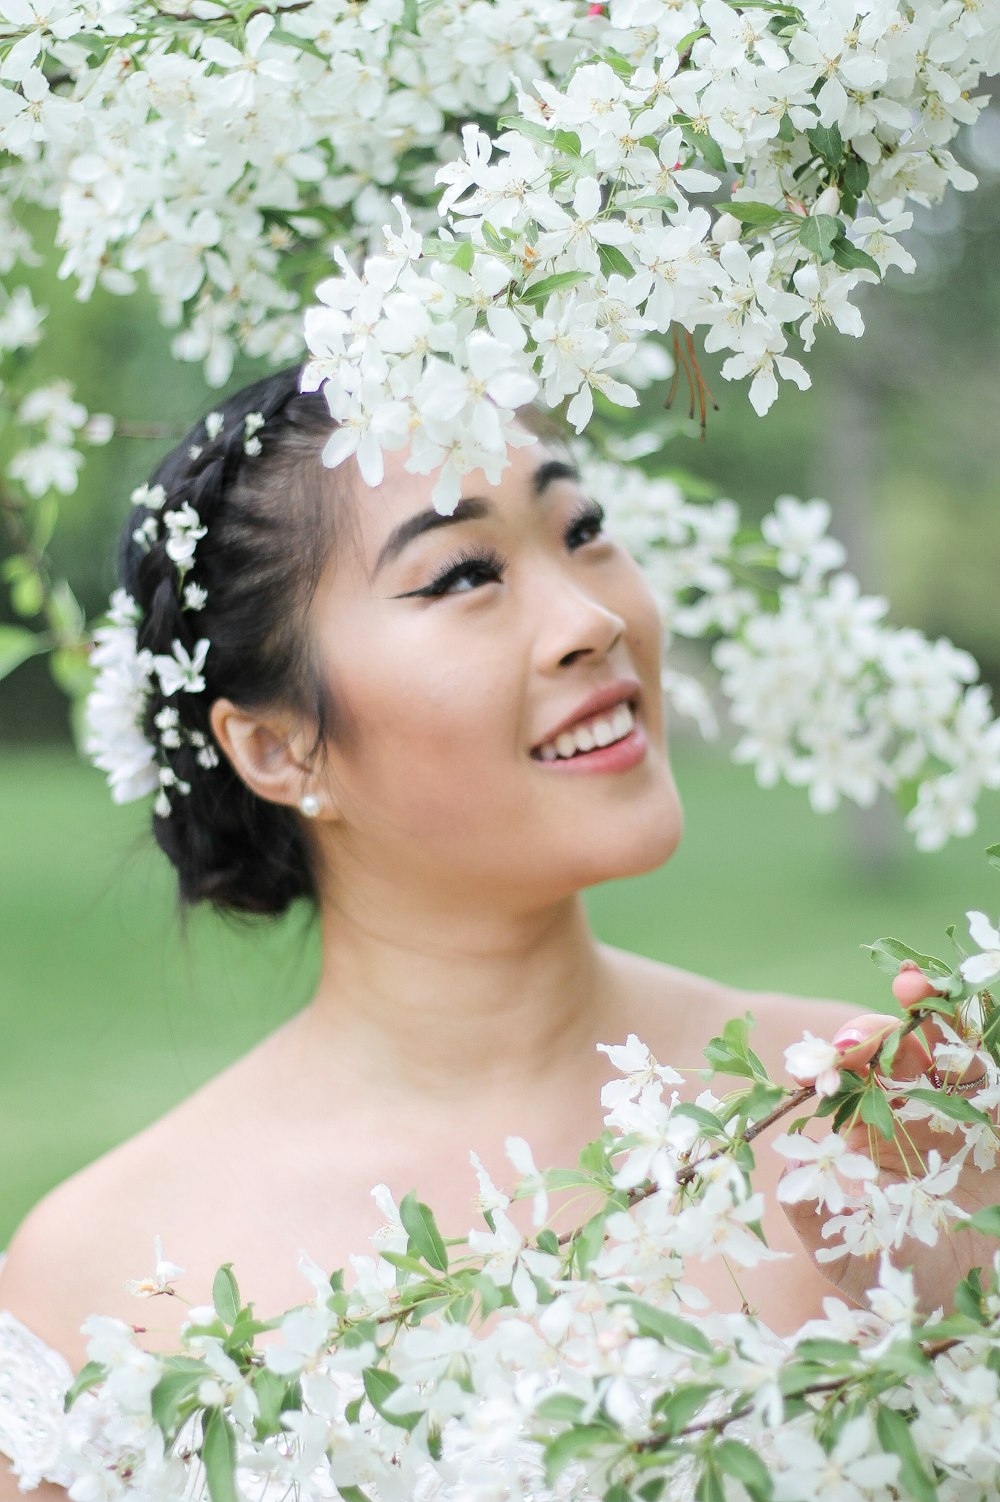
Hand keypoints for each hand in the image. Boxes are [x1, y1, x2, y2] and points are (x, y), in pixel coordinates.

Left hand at [780, 965, 998, 1311]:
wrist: (982, 1308)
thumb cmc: (911, 1283)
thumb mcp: (851, 1258)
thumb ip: (814, 1219)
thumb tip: (786, 1177)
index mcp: (869, 1133)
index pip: (848, 1081)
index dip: (832, 1064)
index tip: (816, 1069)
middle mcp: (914, 1111)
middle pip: (894, 1050)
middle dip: (876, 1028)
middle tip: (864, 1032)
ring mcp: (964, 1112)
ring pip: (945, 1042)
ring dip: (930, 1009)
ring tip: (911, 984)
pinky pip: (990, 1069)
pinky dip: (977, 1032)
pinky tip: (964, 1012)